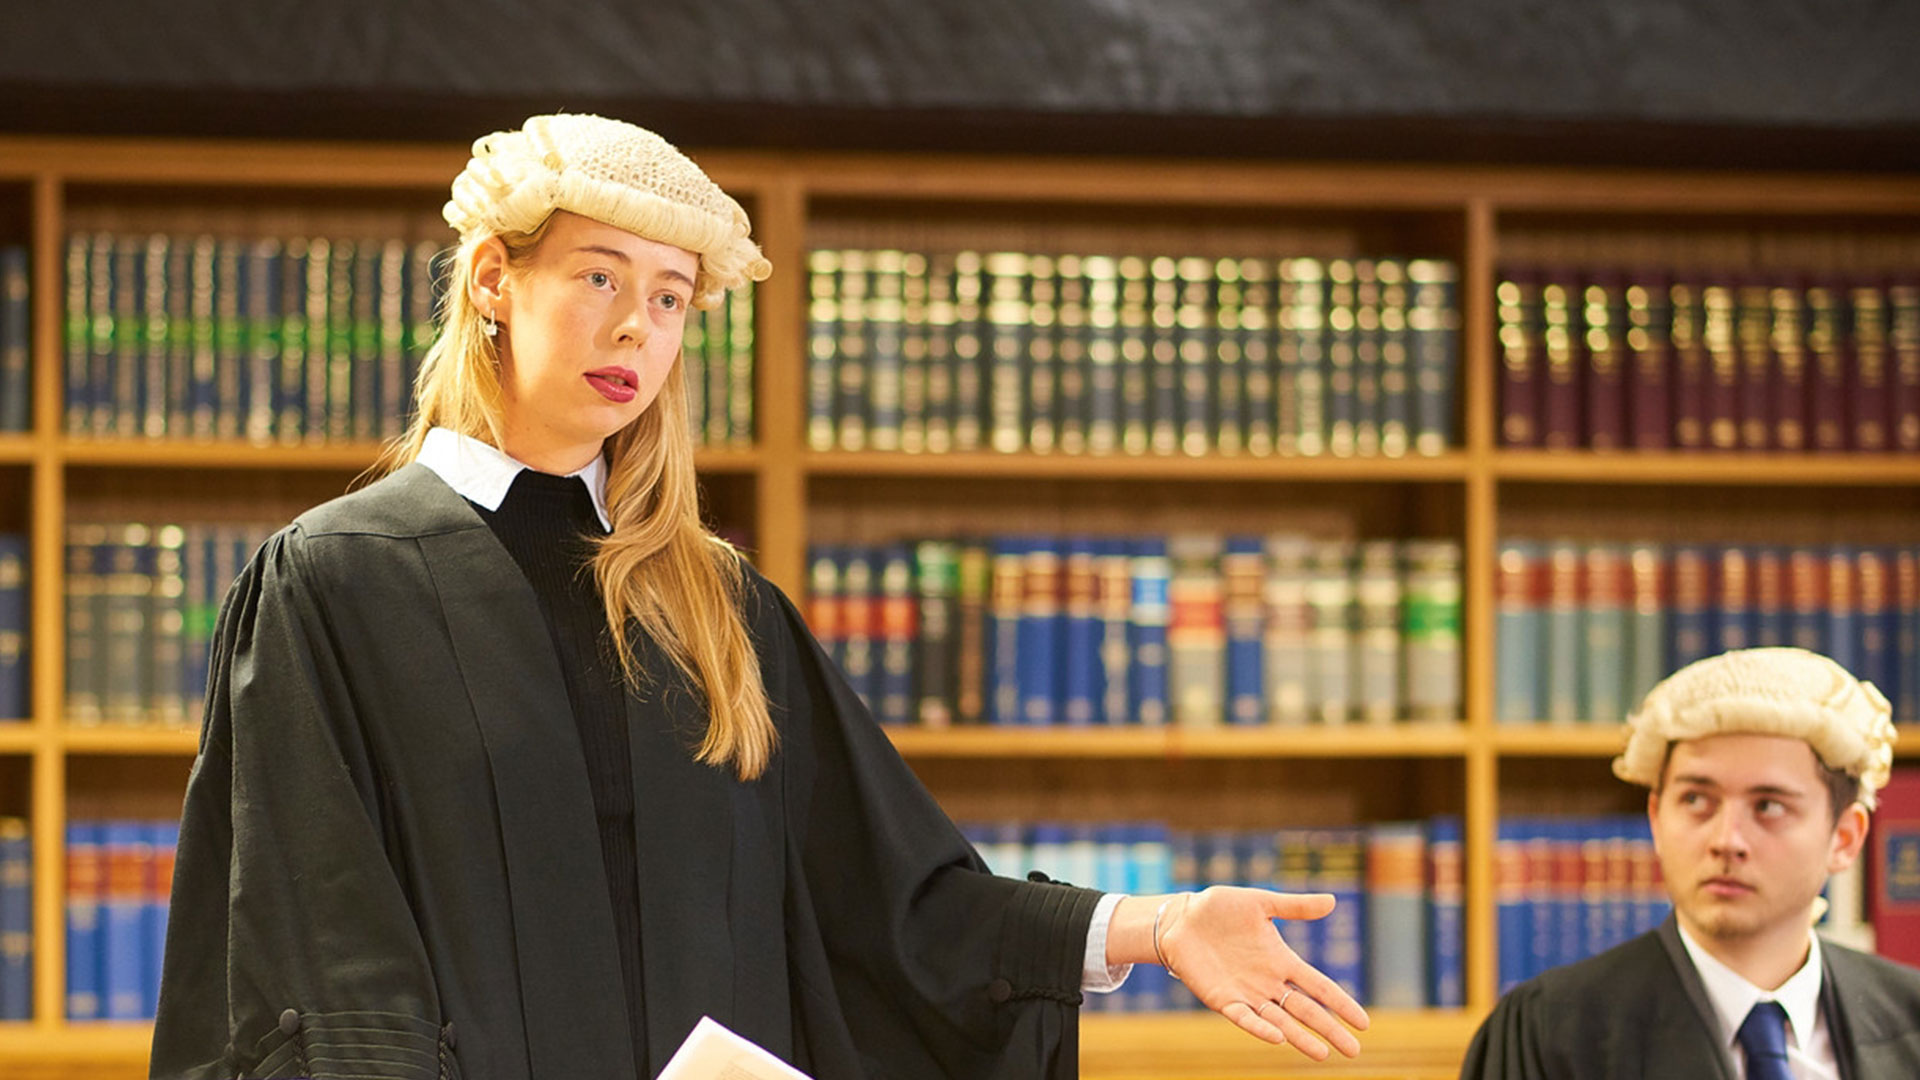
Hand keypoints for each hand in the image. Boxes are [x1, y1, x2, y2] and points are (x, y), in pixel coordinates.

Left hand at [1158, 886, 1369, 1059]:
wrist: (1180, 918)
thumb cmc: (1219, 909)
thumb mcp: (1260, 903)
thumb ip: (1294, 906)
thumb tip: (1333, 901)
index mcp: (1281, 960)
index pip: (1319, 986)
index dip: (1340, 1004)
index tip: (1363, 1023)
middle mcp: (1268, 982)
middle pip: (1306, 1010)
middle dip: (1329, 1029)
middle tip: (1353, 1051)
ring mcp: (1246, 993)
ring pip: (1280, 1021)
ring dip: (1300, 1037)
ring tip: (1322, 1054)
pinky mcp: (1222, 999)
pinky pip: (1245, 1018)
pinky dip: (1261, 1028)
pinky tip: (1278, 1037)